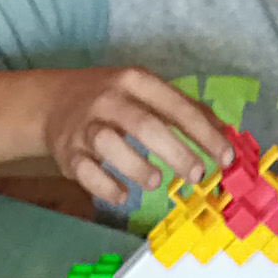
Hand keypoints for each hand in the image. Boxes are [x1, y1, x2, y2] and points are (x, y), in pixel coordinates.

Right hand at [35, 65, 225, 209]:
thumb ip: (180, 110)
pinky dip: (106, 187)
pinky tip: (122, 195)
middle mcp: (109, 100)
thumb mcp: (145, 92)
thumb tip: (222, 133)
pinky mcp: (68, 153)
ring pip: (110, 146)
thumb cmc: (111, 100)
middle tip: (196, 176)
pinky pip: (86, 173)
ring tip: (155, 182)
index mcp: (135, 81)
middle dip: (176, 152)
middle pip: (145, 126)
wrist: (53, 103)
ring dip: (137, 167)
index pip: (176, 106)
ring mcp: (86, 127)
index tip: (224, 158)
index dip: (203, 133)